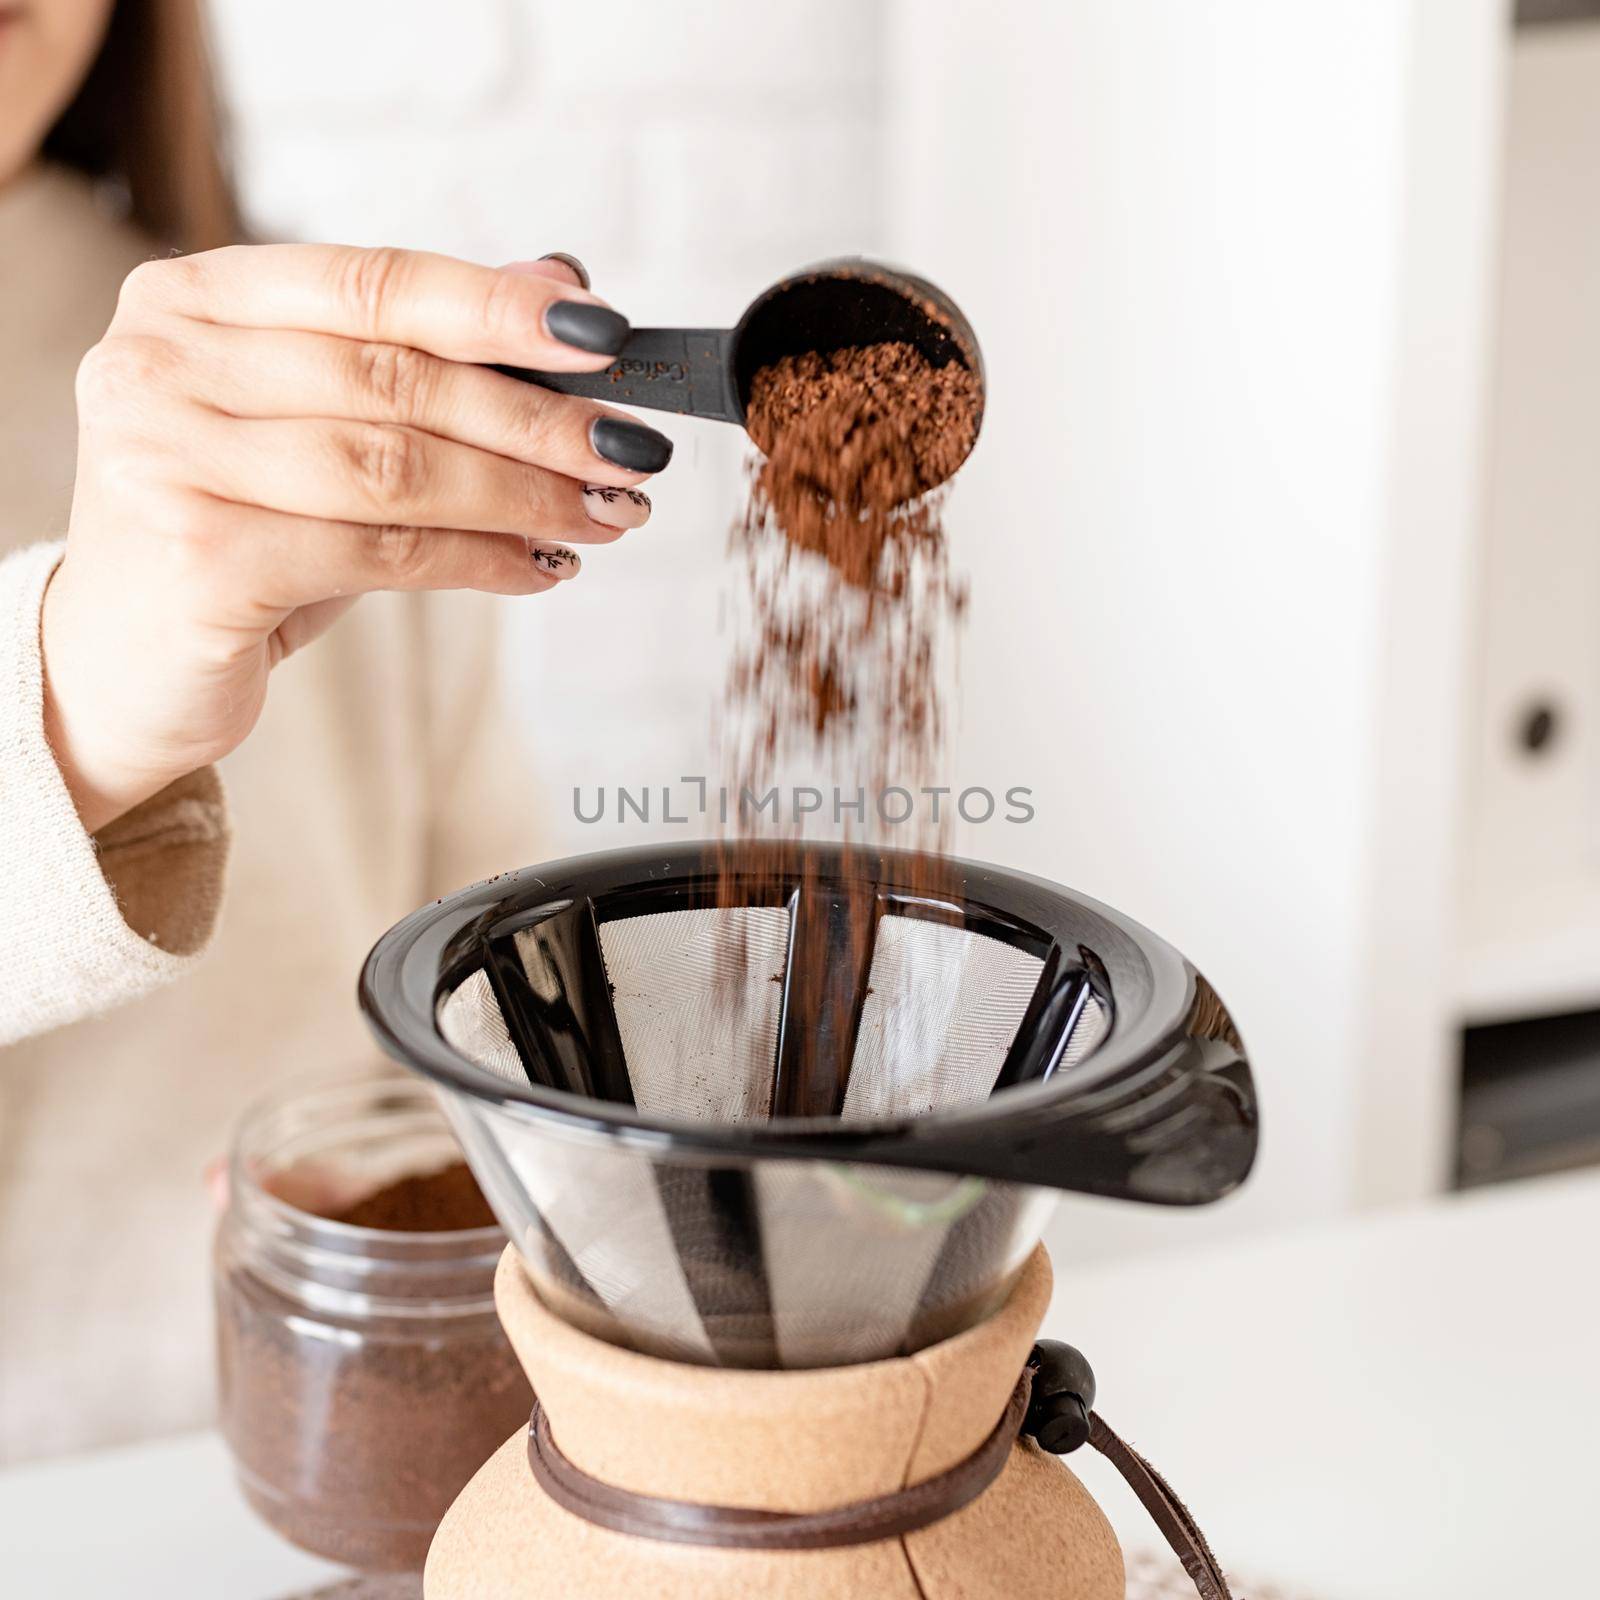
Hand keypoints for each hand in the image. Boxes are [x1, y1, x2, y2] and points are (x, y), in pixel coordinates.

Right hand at [41, 245, 668, 832]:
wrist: (117, 664)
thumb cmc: (233, 532)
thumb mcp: (318, 428)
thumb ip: (423, 352)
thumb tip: (563, 281)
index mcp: (189, 300)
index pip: (372, 283)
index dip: (498, 306)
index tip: (605, 334)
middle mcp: (163, 364)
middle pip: (397, 379)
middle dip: (538, 419)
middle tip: (631, 448)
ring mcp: (169, 459)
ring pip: (399, 468)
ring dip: (525, 495)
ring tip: (605, 513)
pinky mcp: (201, 557)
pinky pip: (384, 552)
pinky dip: (481, 560)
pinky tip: (541, 568)